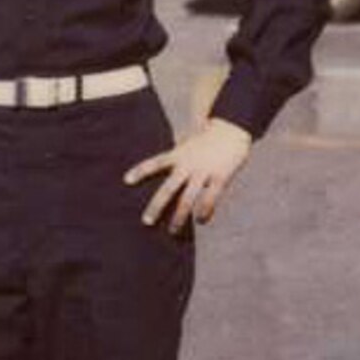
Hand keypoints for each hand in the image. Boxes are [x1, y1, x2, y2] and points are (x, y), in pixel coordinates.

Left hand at [124, 117, 252, 233]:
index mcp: (179, 155)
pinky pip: (210, 199)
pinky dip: (205, 212)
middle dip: (157, 206)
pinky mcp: (220, 177)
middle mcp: (188, 164)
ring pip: (187, 199)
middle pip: (168, 189)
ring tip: (172, 231)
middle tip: (146, 221)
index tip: (126, 180)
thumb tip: (166, 163)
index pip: (156, 163)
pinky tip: (201, 221)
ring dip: (179, 217)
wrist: (233, 127)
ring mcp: (203, 172)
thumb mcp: (188, 143)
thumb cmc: (208, 137)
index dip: (141, 171)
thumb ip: (177, 155)